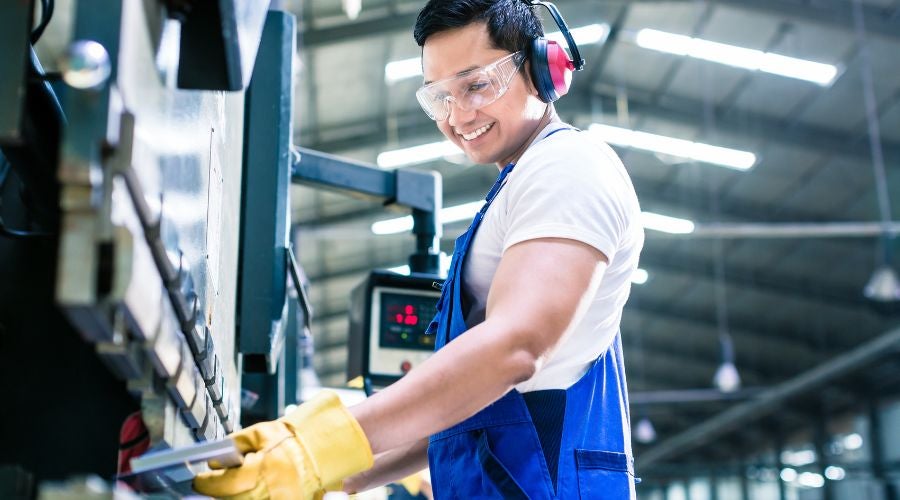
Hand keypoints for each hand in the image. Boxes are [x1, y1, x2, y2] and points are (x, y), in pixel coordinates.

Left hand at [193, 391, 372, 499]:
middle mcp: (274, 488)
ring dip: (232, 499)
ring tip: (224, 492)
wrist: (324, 447)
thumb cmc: (293, 438)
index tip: (199, 480)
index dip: (208, 483)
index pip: (227, 482)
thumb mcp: (261, 433)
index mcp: (266, 467)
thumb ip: (236, 444)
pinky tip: (241, 494)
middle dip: (217, 494)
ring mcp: (282, 499)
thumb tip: (213, 459)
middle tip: (207, 489)